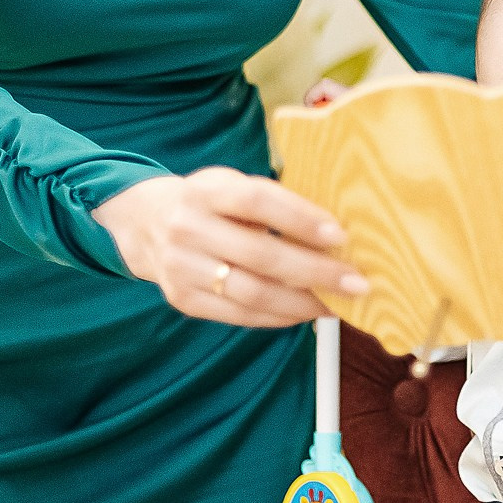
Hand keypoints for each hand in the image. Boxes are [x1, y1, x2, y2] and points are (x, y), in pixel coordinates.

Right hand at [93, 169, 365, 326]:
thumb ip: (274, 203)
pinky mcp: (181, 298)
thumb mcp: (233, 186)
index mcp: (207, 189)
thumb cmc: (210, 202)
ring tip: (337, 304)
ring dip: (302, 302)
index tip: (340, 235)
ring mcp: (181, 266)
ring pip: (251, 293)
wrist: (146, 223)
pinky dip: (277, 317)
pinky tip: (304, 312)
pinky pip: (238, 315)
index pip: (257, 201)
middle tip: (356, 282)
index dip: (300, 218)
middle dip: (316, 272)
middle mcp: (188, 227)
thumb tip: (336, 234)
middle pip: (260, 255)